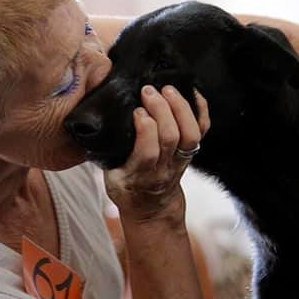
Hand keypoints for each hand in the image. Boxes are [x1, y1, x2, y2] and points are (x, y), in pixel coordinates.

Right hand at [105, 85, 210, 221]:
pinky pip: (202, 131)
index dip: (146, 128)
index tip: (136, 110)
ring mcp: (181, 160)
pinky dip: (200, 110)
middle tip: (148, 91)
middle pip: (171, 138)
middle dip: (161, 109)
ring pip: (191, 134)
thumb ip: (107, 154)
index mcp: (141, 175)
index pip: (149, 152)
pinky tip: (191, 93)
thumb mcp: (110, 177)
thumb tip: (96, 123)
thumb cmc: (128, 189)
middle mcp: (165, 167)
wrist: (152, 208)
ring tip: (168, 89)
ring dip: (181, 108)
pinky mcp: (191, 152)